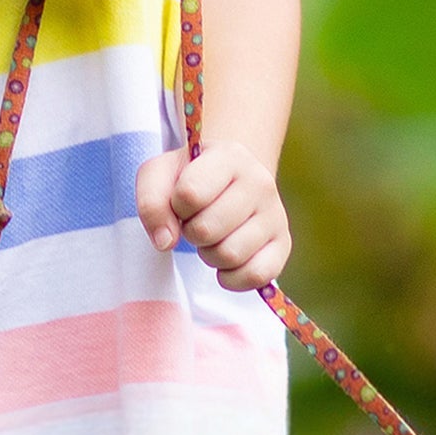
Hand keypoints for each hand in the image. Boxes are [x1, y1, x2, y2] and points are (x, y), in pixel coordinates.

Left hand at [136, 139, 290, 291]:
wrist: (229, 182)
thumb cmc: (189, 178)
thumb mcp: (159, 174)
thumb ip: (152, 201)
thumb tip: (166, 241)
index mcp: (229, 156)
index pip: (190, 194)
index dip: (175, 207)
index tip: (181, 202)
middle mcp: (260, 182)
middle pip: (207, 230)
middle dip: (191, 233)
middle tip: (196, 222)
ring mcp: (275, 215)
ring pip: (229, 255)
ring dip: (209, 255)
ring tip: (212, 238)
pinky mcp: (283, 245)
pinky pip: (256, 275)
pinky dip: (232, 278)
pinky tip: (226, 262)